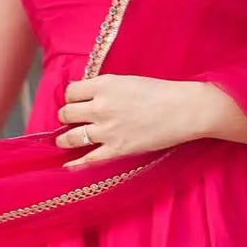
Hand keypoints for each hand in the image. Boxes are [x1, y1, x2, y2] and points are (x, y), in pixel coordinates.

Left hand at [54, 74, 246, 165]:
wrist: (184, 110)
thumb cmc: (161, 91)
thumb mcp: (128, 80)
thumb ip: (106, 88)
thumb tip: (90, 97)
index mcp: (103, 85)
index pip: (71, 91)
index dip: (71, 97)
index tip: (75, 101)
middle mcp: (100, 107)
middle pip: (67, 113)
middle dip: (66, 116)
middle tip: (70, 120)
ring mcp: (107, 130)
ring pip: (72, 136)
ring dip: (64, 139)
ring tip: (62, 141)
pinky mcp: (117, 149)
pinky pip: (88, 159)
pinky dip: (75, 164)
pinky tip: (67, 166)